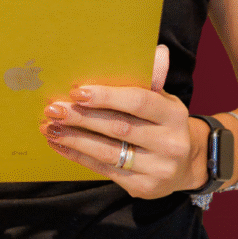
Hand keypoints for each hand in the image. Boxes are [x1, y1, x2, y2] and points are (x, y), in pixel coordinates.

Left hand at [39, 45, 205, 199]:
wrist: (187, 164)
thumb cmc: (164, 123)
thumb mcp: (163, 99)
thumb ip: (151, 79)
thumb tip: (157, 51)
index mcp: (173, 114)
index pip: (138, 102)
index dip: (106, 96)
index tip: (76, 91)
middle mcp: (169, 143)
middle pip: (118, 128)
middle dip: (81, 117)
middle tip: (53, 109)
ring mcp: (158, 169)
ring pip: (108, 152)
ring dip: (74, 138)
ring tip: (49, 127)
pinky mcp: (143, 188)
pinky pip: (105, 170)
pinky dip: (79, 156)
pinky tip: (60, 144)